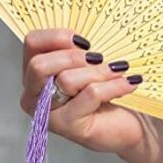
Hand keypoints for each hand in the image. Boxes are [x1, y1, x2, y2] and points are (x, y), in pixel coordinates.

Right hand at [20, 29, 144, 155]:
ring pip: (66, 80)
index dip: (58, 36)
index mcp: (35, 72)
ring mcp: (47, 113)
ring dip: (99, 71)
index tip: (84, 42)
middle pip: (39, 65)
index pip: (32, 43)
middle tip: (98, 58)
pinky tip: (128, 82)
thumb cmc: (106, 87)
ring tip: (118, 71)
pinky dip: (114, 85)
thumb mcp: (90, 61)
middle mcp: (33, 94)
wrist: (129, 122)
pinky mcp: (67, 126)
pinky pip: (90, 94)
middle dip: (73, 57)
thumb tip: (82, 40)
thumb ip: (79, 48)